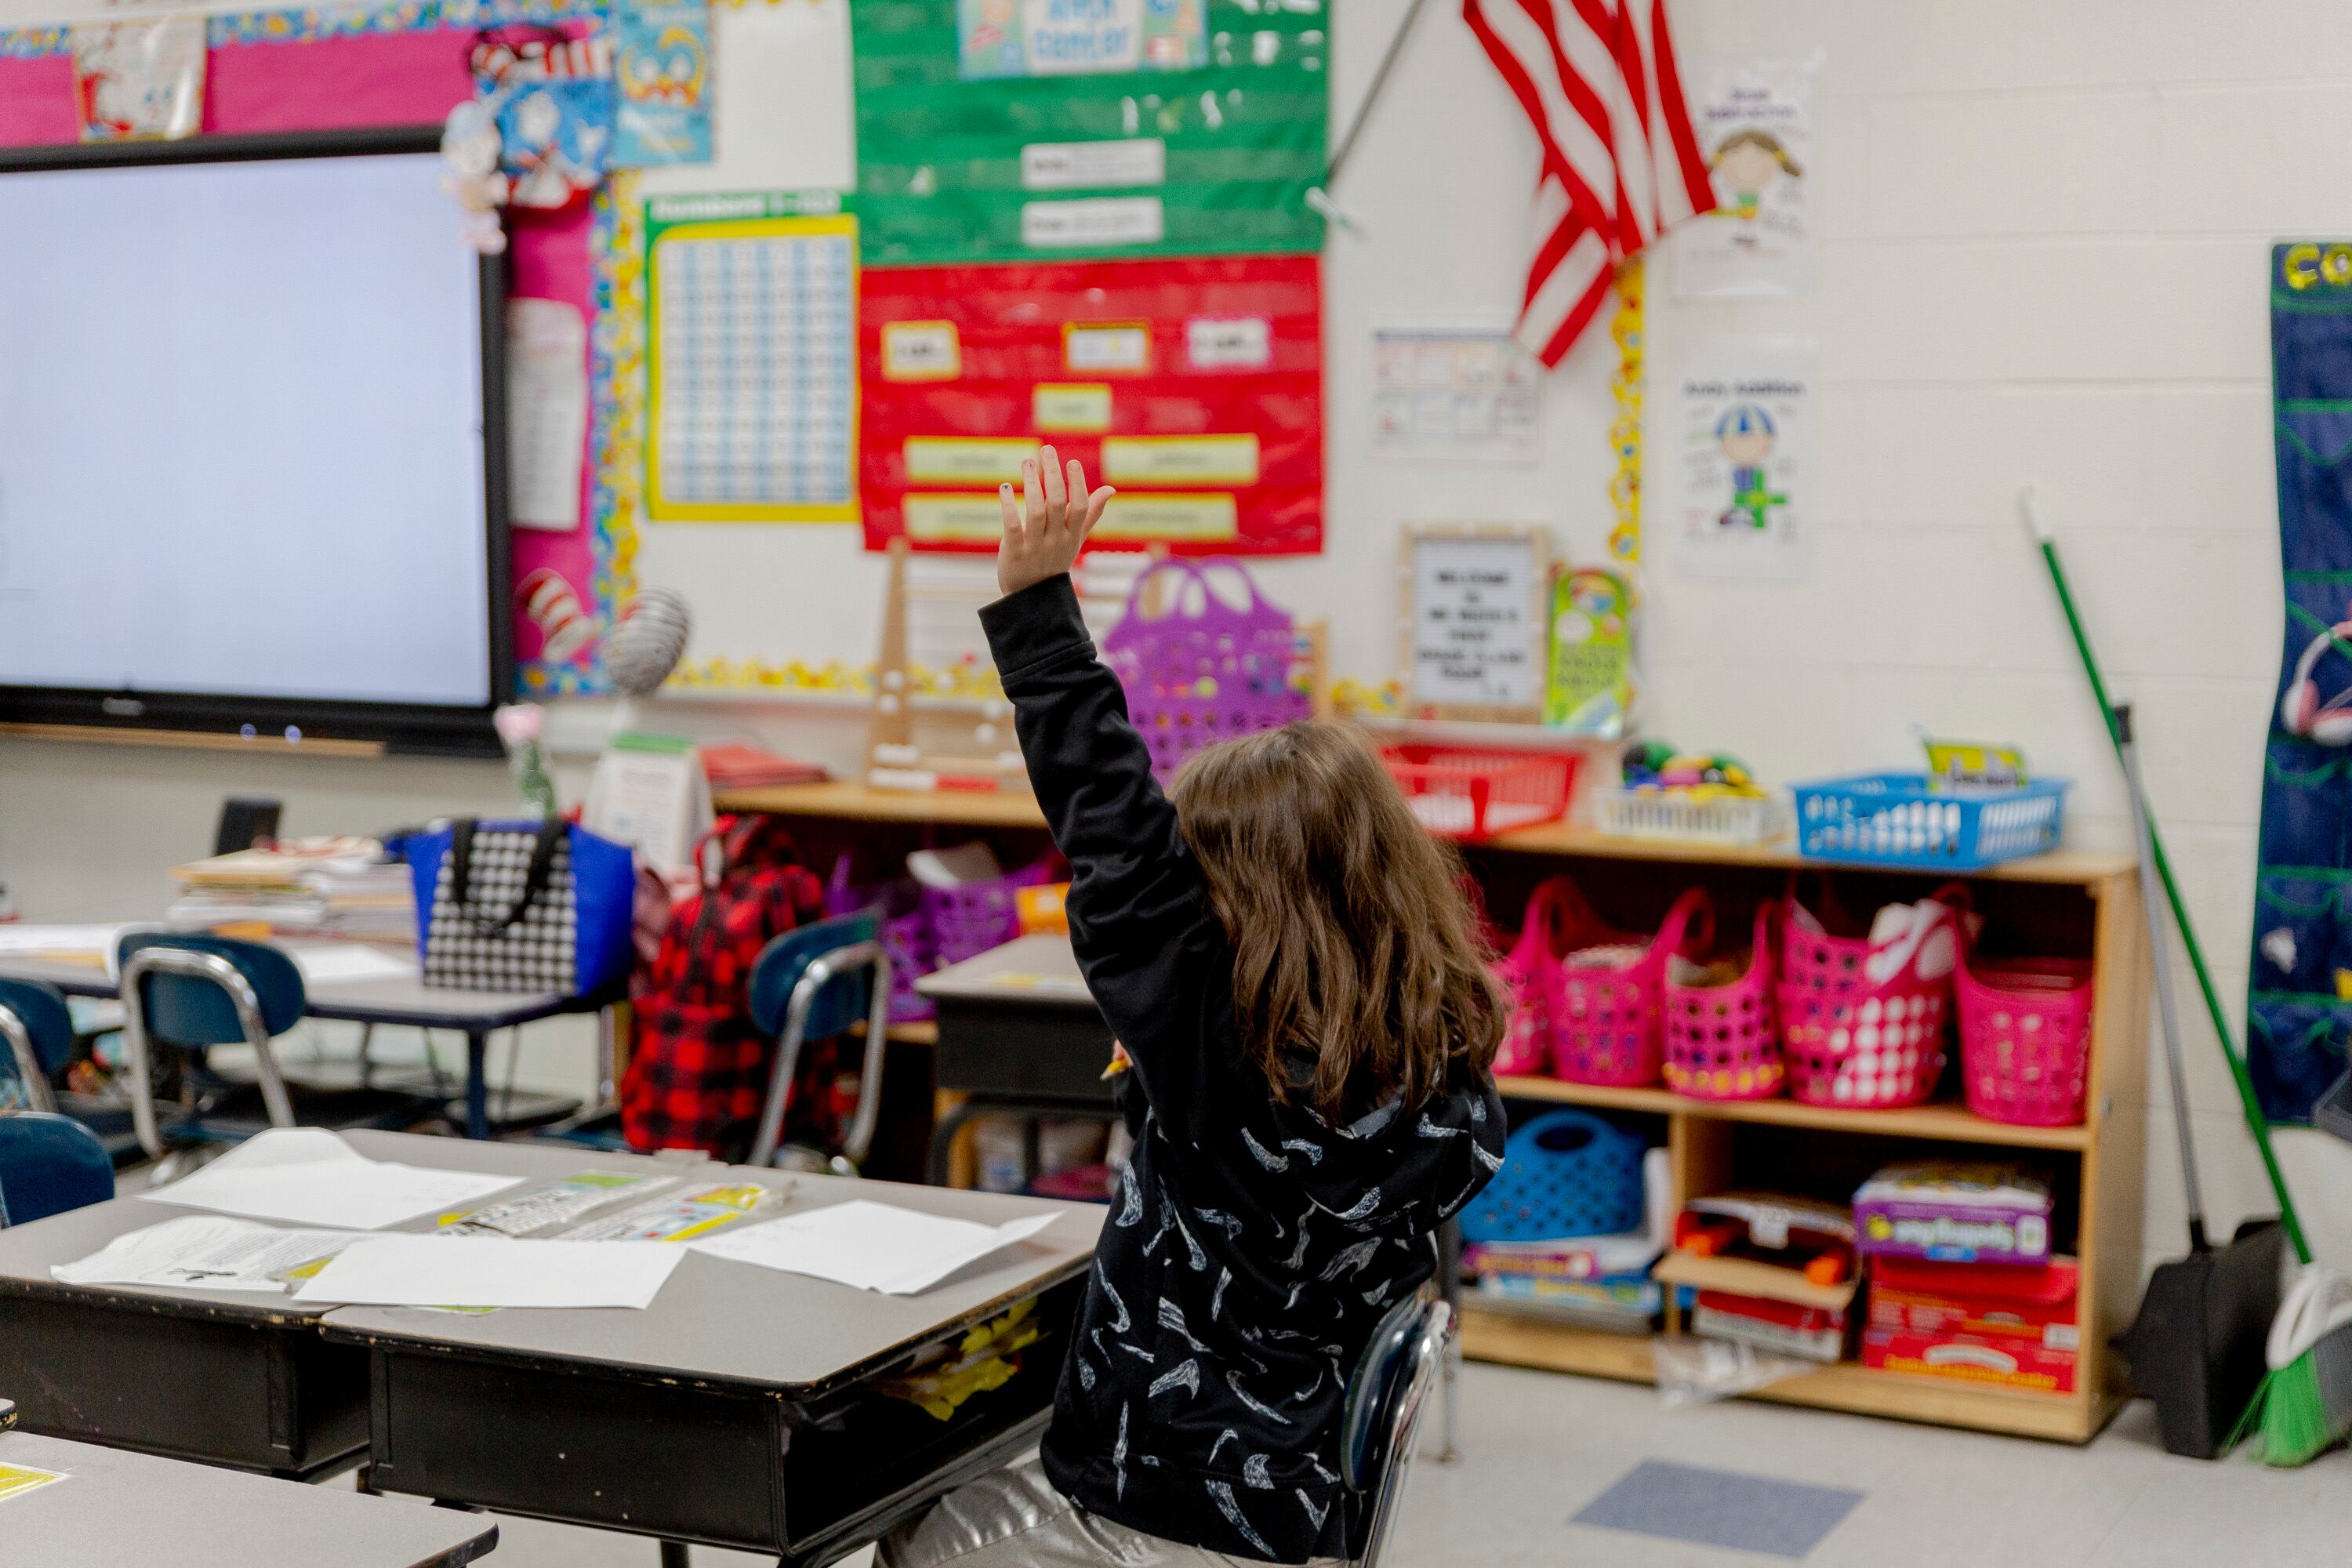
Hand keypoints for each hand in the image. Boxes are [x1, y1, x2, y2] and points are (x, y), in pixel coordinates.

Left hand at [997, 444, 1113, 597]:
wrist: (1031, 597)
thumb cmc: (1054, 560)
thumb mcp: (1075, 539)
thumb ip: (1091, 513)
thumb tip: (1111, 490)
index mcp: (1072, 535)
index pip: (1079, 507)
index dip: (1077, 484)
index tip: (1071, 461)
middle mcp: (1056, 540)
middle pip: (1056, 503)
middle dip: (1052, 474)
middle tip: (1045, 450)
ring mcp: (1035, 547)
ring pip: (1035, 511)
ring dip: (1030, 484)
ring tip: (1027, 461)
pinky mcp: (1014, 552)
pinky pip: (1012, 526)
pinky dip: (1008, 506)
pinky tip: (1005, 487)